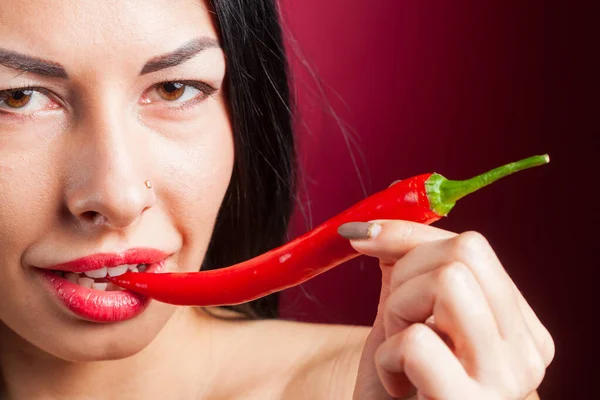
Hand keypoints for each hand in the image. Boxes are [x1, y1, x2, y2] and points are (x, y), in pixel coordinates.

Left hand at [342, 220, 553, 398]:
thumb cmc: (400, 389)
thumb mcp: (407, 322)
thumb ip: (406, 272)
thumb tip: (376, 224)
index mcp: (519, 327)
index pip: (472, 246)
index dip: (407, 234)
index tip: (361, 235)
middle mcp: (528, 352)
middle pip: (464, 254)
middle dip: (404, 274)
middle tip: (392, 319)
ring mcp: (507, 382)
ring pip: (448, 283)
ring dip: (398, 312)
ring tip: (398, 353)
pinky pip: (418, 340)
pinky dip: (387, 358)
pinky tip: (399, 387)